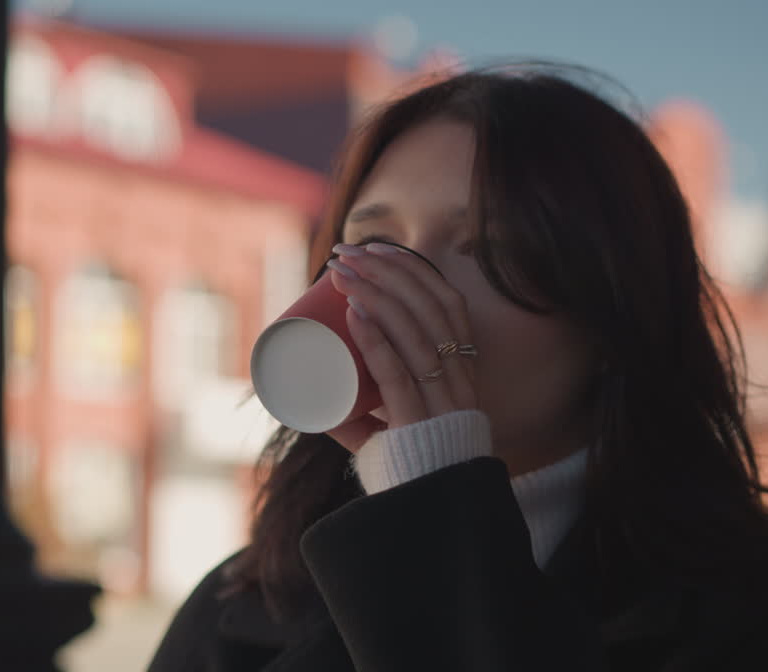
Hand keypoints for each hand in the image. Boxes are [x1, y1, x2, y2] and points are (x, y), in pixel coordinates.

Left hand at [321, 242, 477, 452]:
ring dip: (376, 296)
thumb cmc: (408, 469)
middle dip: (386, 272)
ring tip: (343, 273)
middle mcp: (458, 382)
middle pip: (429, 310)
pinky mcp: (421, 428)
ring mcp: (442, 404)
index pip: (447, 305)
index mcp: (461, 372)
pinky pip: (400, 378)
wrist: (429, 518)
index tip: (377, 248)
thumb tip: (307, 396)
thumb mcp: (390, 430)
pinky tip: (358, 316)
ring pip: (416, 336)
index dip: (415, 270)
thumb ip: (357, 414)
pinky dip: (378, 343)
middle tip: (345, 254)